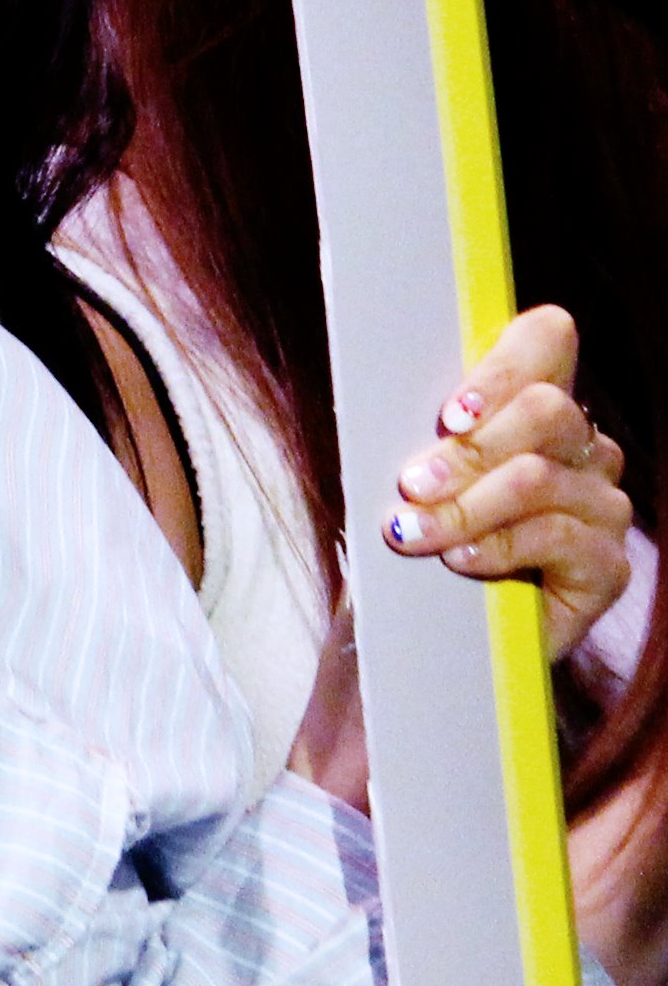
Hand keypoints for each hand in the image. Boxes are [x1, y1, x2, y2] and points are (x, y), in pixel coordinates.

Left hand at [288, 304, 632, 812]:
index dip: (504, 365)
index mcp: (532, 406)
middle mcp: (581, 448)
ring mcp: (601, 507)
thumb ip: (415, 428)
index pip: (547, 339)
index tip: (450, 412)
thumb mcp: (403, 476)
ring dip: (464, 506)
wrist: (416, 646)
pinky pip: (558, 538)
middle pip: (547, 410)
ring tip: (412, 531)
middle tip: (412, 482)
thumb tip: (380, 383)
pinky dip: (498, 547)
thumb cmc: (408, 547)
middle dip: (468, 449)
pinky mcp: (606, 567)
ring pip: (539, 478)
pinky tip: (460, 560)